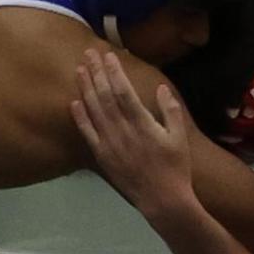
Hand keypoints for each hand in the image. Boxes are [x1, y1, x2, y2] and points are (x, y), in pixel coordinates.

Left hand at [72, 50, 195, 219]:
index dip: (113, 71)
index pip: (123, 91)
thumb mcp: (180, 137)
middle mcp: (122, 131)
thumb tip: (161, 88)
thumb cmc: (175, 167)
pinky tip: (74, 102)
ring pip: (93, 110)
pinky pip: (87, 133)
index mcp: (143, 124)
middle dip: (96, 72)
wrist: (162, 200)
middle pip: (104, 96)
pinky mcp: (102, 157)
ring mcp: (110, 144)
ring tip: (79, 70)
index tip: (107, 54)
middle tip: (88, 53)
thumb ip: (170, 110)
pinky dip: (80, 117)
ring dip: (85, 88)